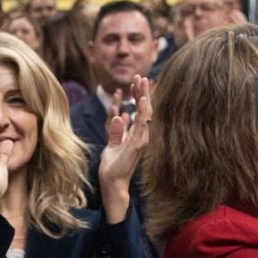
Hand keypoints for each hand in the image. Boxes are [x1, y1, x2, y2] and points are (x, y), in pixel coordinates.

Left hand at [96, 77, 152, 218]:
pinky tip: (143, 101)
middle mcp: (141, 135)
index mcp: (135, 134)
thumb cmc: (113, 165)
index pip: (138, 111)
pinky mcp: (137, 144)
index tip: (135, 82)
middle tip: (140, 76)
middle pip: (144, 109)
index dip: (137, 96)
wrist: (112, 181)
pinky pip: (141, 125)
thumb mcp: (112, 144)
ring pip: (145, 114)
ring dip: (143, 98)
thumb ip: (116, 131)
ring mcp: (140, 139)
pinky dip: (142, 112)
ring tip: (142, 83)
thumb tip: (120, 116)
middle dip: (142, 92)